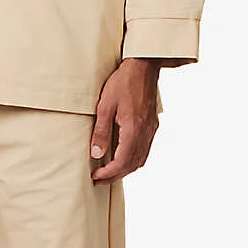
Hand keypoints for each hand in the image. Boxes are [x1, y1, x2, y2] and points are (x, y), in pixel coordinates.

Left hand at [90, 58, 160, 183]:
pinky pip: (145, 150)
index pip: (121, 162)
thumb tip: (96, 154)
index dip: (108, 173)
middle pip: (132, 165)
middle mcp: (145, 133)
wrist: (143, 66)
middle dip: (115, 176)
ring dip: (125, 170)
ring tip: (109, 173)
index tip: (95, 177)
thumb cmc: (123, 82)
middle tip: (99, 180)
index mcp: (133, 130)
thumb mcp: (105, 106)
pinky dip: (133, 160)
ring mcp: (151, 130)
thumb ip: (101, 132)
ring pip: (140, 160)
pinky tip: (123, 158)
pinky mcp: (152, 125)